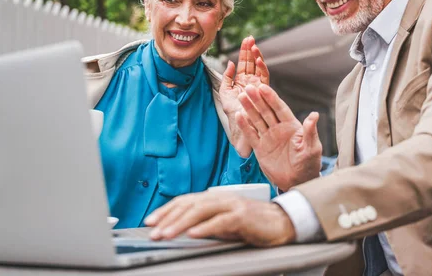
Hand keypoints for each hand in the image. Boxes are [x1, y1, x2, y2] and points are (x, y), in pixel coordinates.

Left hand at [144, 191, 295, 246]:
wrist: (280, 222)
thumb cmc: (250, 224)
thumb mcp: (222, 223)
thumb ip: (205, 223)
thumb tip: (183, 230)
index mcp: (213, 198)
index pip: (184, 201)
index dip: (166, 210)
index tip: (150, 222)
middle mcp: (220, 197)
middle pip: (188, 205)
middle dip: (168, 219)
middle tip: (153, 232)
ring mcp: (231, 205)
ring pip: (201, 211)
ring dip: (181, 223)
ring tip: (167, 234)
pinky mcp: (242, 216)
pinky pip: (221, 221)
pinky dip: (206, 227)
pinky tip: (193, 234)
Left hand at [220, 36, 268, 156]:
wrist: (240, 127)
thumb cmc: (233, 112)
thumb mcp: (224, 93)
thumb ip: (226, 78)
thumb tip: (230, 63)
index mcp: (242, 81)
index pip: (244, 63)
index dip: (245, 51)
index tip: (247, 39)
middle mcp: (251, 82)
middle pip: (252, 62)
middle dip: (251, 50)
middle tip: (251, 38)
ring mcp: (258, 86)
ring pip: (259, 68)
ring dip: (257, 57)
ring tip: (254, 47)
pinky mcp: (263, 93)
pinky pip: (264, 78)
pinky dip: (262, 69)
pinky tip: (258, 61)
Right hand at [236, 84, 321, 190]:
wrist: (297, 182)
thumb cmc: (308, 164)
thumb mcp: (312, 148)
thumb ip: (310, 132)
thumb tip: (314, 115)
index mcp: (291, 126)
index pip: (280, 108)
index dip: (271, 98)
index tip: (263, 87)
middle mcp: (278, 129)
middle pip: (266, 111)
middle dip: (257, 99)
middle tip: (248, 87)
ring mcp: (268, 137)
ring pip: (257, 119)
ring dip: (249, 108)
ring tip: (241, 97)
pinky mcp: (260, 148)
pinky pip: (251, 135)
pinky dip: (244, 126)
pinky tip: (238, 116)